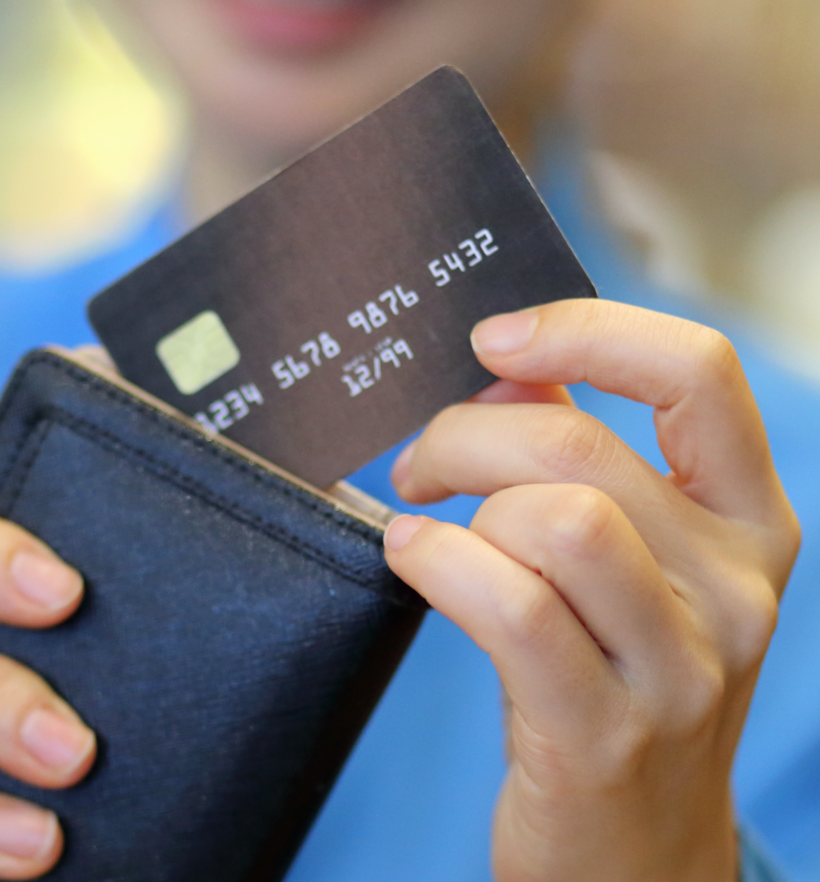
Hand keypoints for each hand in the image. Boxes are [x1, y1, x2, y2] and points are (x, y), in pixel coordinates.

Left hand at [385, 299, 799, 881]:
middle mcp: (735, 588)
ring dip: (460, 502)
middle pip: (581, 446)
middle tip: (421, 462)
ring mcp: (679, 668)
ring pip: (554, 516)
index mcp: (750, 522)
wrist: (635, 853)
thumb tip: (507, 370)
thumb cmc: (612, 680)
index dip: (588, 331)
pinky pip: (511, 606)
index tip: (494, 340)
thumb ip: (585, 461)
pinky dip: (439, 562)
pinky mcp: (603, 734)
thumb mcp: (631, 567)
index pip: (698, 373)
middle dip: (467, 433)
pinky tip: (410, 557)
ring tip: (424, 524)